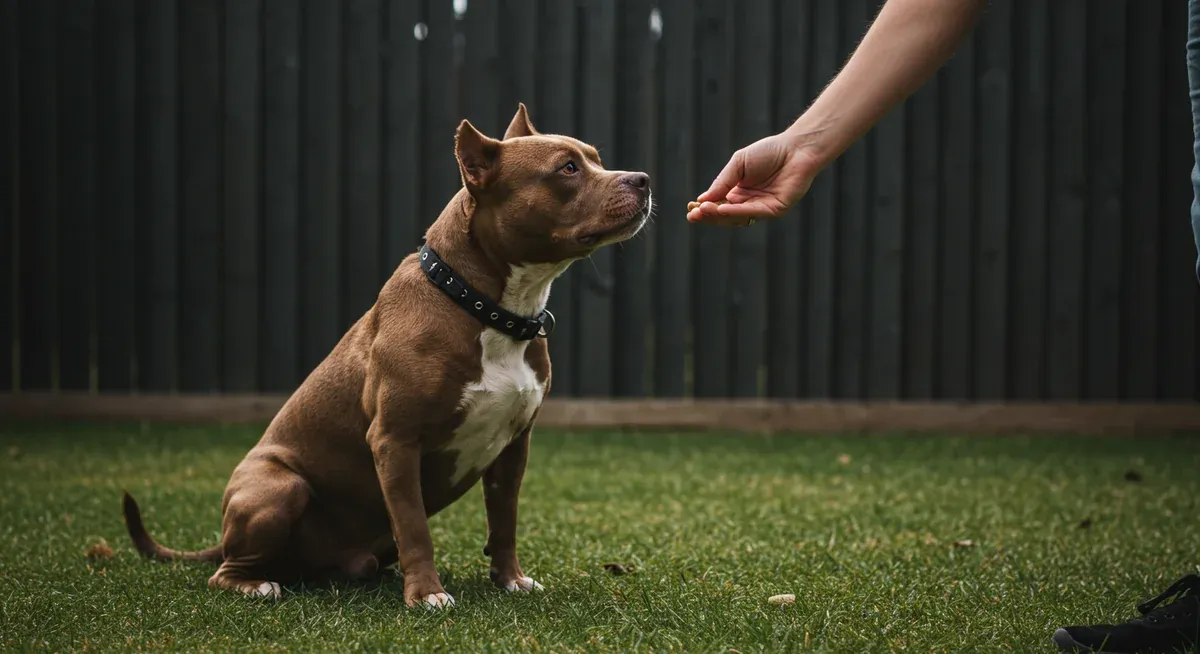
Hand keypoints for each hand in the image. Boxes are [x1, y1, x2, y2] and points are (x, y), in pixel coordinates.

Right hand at [686, 132, 821, 226]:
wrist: (795, 148)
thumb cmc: (768, 152)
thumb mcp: (738, 164)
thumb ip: (722, 181)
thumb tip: (702, 199)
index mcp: (738, 192)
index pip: (717, 205)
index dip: (704, 208)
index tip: (690, 210)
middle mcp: (748, 203)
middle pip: (724, 215)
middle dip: (708, 215)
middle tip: (693, 215)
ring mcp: (761, 208)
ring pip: (736, 218)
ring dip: (719, 215)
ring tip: (704, 210)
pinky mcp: (774, 210)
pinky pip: (752, 213)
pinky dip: (736, 212)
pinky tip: (722, 209)